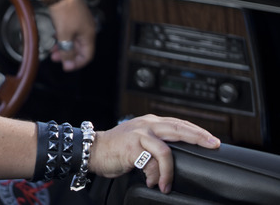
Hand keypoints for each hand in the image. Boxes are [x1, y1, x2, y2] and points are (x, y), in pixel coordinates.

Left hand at [47, 0, 95, 70]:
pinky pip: (70, 31)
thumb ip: (66, 50)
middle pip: (79, 47)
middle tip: (56, 58)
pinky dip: (62, 37)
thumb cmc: (64, 10)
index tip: (66, 66)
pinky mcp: (73, 16)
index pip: (87, 55)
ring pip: (73, 39)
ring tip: (53, 50)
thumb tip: (68, 62)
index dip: (77, 63)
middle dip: (68, 54)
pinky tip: (55, 37)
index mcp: (89, 34)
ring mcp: (80, 21)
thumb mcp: (64, 35)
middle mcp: (87, 28)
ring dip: (63, 46)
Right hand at [89, 114, 220, 193]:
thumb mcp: (139, 142)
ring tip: (167, 183)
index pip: (178, 123)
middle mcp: (146, 125)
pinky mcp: (131, 147)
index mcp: (150, 122)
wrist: (92, 151)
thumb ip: (155, 145)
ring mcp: (139, 135)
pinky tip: (153, 182)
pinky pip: (150, 162)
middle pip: (178, 128)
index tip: (212, 139)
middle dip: (199, 137)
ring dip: (170, 170)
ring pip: (166, 150)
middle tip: (213, 144)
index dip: (197, 130)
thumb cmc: (116, 149)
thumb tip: (173, 161)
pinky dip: (154, 174)